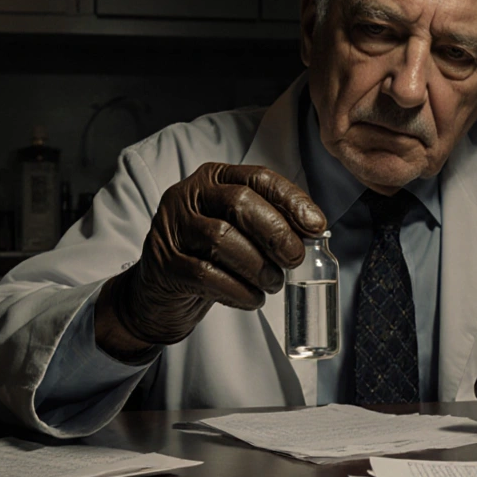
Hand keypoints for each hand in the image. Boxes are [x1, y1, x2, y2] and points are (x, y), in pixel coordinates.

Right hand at [97, 163, 325, 357]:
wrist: (160, 292)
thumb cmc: (208, 255)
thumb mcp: (238, 230)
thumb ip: (269, 223)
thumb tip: (313, 230)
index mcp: (213, 179)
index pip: (258, 177)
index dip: (291, 200)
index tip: (316, 225)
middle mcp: (188, 195)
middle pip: (239, 202)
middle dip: (275, 232)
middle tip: (294, 259)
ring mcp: (171, 227)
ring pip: (222, 238)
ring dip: (258, 266)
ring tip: (273, 283)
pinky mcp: (163, 263)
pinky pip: (206, 274)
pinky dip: (238, 290)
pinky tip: (252, 298)